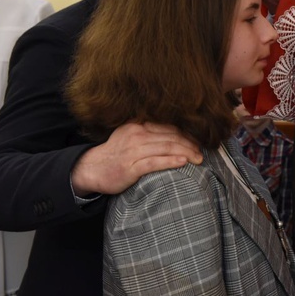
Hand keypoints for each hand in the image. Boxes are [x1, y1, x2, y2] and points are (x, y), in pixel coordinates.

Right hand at [71, 123, 202, 196]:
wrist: (92, 169)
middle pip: (171, 137)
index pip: (169, 128)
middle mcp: (137, 135)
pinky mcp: (130, 167)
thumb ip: (150, 133)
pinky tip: (183, 162)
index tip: (199, 142)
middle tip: (202, 152)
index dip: (187, 135)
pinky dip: (171, 161)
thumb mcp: (131, 137)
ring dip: (186, 152)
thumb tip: (177, 135)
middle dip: (190, 144)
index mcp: (139, 126)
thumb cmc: (116, 155)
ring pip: (166, 148)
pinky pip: (154, 162)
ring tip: (198, 158)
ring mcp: (133, 151)